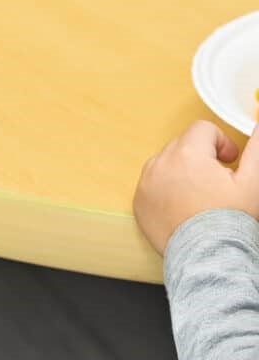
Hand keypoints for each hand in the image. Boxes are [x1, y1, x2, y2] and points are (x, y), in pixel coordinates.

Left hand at [133, 121, 258, 254]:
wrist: (208, 258)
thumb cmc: (230, 221)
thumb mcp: (251, 183)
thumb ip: (255, 151)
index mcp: (187, 154)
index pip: (202, 129)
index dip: (221, 143)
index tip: (229, 162)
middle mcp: (160, 164)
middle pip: (183, 145)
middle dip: (201, 157)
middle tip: (218, 184)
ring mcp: (145, 183)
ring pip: (166, 163)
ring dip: (182, 172)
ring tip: (201, 197)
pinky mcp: (139, 202)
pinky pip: (152, 184)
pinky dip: (166, 190)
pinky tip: (184, 209)